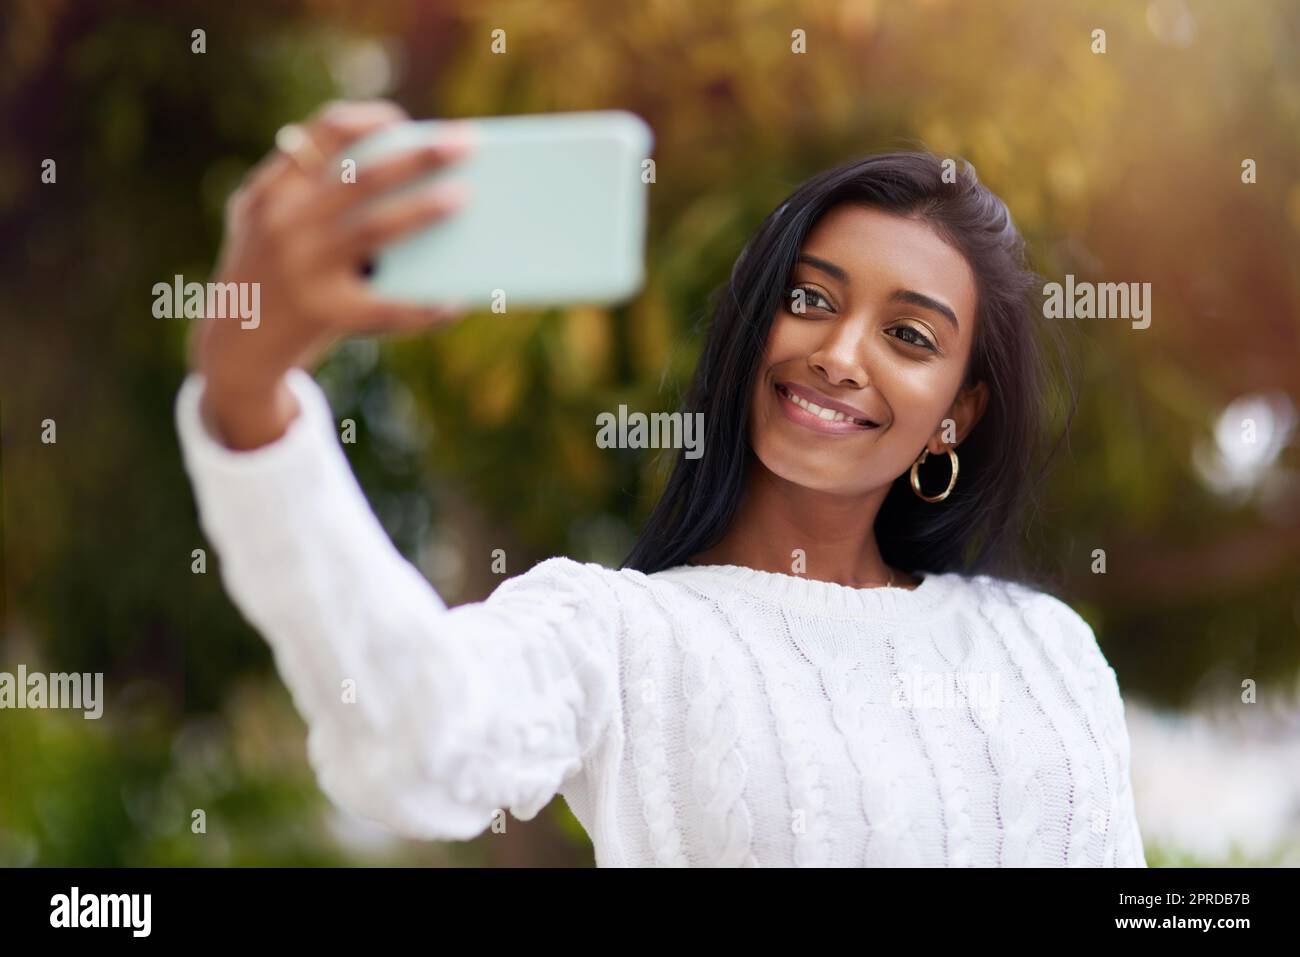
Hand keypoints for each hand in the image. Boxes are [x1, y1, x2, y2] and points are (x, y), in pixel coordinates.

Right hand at [191, 99, 472, 448]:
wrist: (235, 346)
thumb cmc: (272, 273)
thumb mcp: (268, 224)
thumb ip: (308, 193)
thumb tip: (404, 172)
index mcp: (270, 192)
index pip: (318, 136)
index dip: (365, 121)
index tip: (401, 119)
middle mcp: (282, 224)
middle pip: (361, 178)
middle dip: (417, 156)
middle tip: (466, 142)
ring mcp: (302, 269)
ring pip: (375, 229)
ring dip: (424, 210)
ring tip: (464, 197)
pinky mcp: (322, 314)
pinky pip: (386, 307)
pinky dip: (425, 306)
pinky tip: (457, 299)